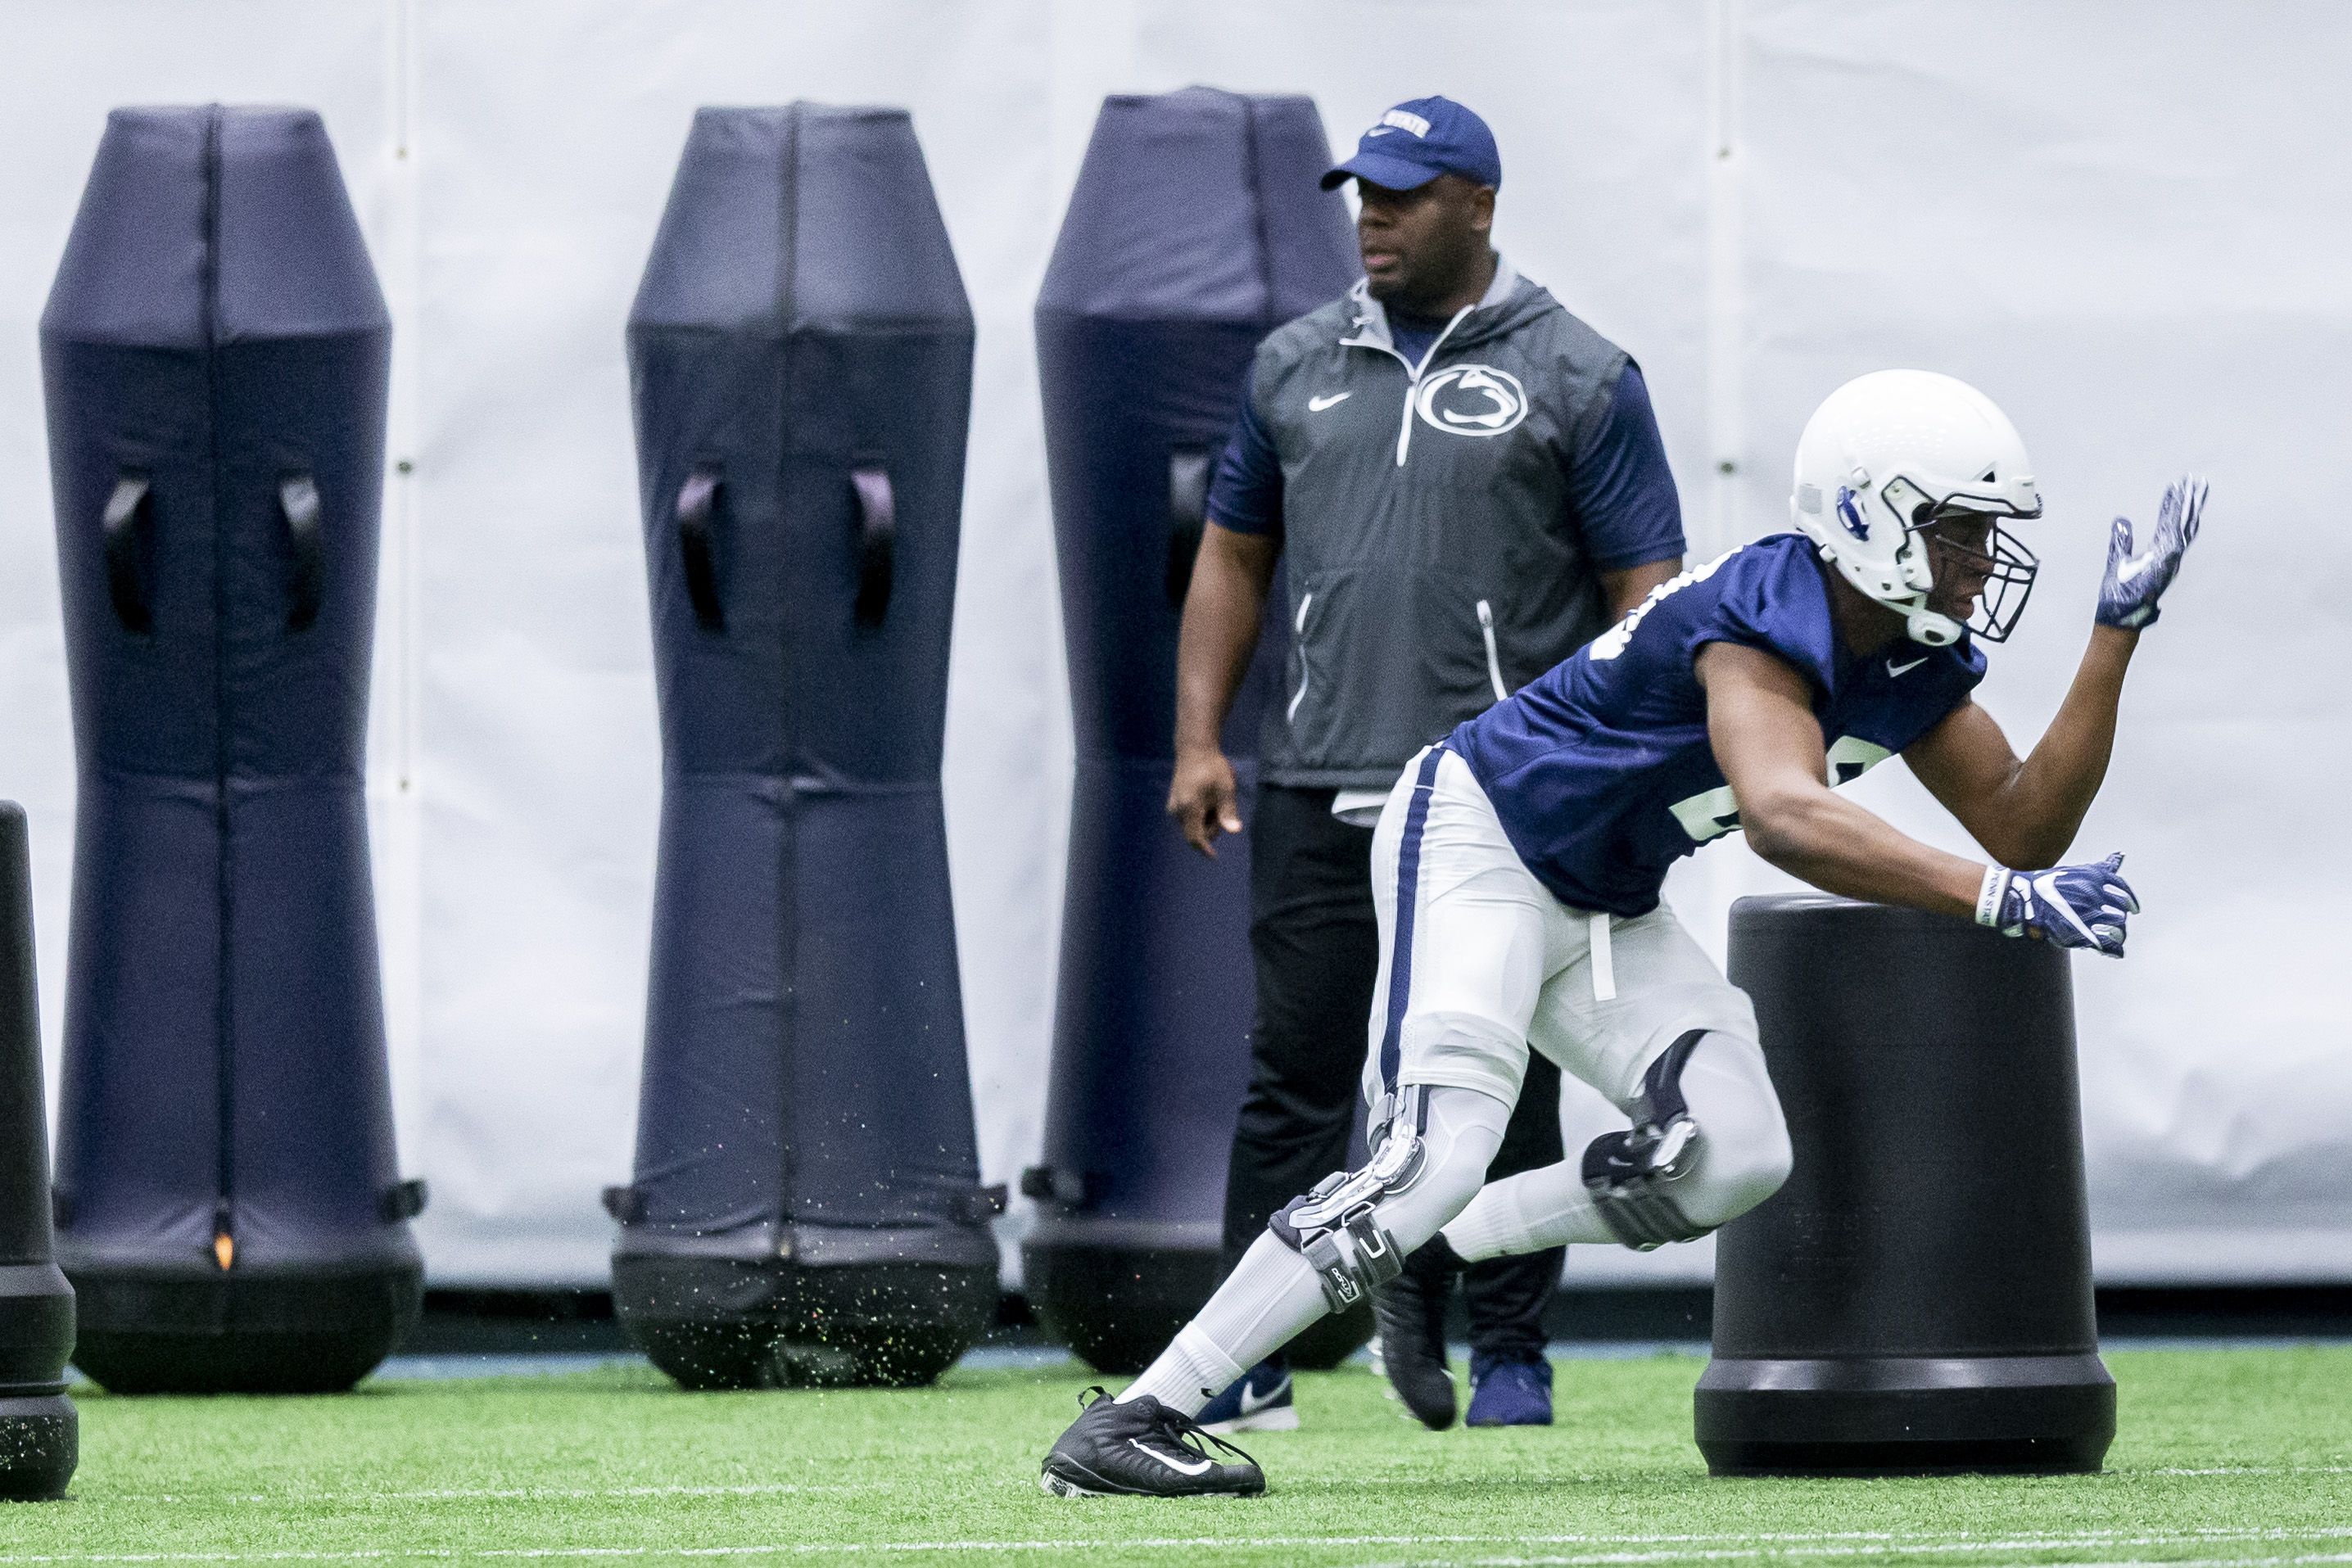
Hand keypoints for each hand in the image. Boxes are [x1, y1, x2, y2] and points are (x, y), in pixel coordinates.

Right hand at [1168, 748, 1242, 856]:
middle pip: (1196, 832)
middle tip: (1221, 806)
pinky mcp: (1172, 804)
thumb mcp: (1225, 788)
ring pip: (1192, 825)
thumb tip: (1234, 831)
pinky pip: (1188, 818)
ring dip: (1205, 820)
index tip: (1215, 857)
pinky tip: (1205, 798)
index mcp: (1189, 808)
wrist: (1194, 750)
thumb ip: (1228, 811)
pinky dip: (1199, 814)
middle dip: (1211, 826)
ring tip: (1213, 799)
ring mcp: (1172, 807)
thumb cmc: (1212, 768)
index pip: (1195, 837)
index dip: (1205, 849)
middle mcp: (1176, 811)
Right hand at [1979, 853, 2138, 956]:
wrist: (2022, 898)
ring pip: (2116, 928)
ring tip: (2112, 936)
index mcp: (2095, 878)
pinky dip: (2114, 950)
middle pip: (2121, 911)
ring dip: (2117, 934)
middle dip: (2119, 918)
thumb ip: (2102, 867)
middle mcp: (2093, 895)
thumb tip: (2120, 856)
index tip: (2134, 909)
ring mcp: (2086, 914)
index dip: (2131, 902)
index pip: (2123, 891)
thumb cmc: (2049, 883)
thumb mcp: (2077, 871)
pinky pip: (2105, 943)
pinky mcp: (2079, 932)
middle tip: (2114, 922)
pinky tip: (2116, 952)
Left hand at [2097, 475, 2204, 629]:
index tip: (2176, 485)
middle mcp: (2168, 555)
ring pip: (2183, 528)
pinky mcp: (2164, 566)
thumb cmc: (2120, 593)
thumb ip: (2121, 540)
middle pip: (2183, 522)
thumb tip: (2121, 521)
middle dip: (2190, 501)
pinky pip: (2175, 541)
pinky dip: (2179, 525)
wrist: (2118, 616)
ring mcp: (2169, 560)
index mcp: (2159, 552)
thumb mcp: (2117, 559)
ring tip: (2193, 487)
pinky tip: (2183, 509)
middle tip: (2197, 479)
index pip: (2169, 522)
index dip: (2174, 504)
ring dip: (2188, 508)